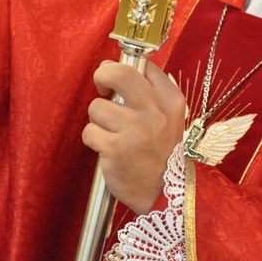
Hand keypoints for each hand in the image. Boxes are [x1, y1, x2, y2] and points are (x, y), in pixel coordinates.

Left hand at [82, 61, 185, 214]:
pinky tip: (108, 150)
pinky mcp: (116, 149)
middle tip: (102, 89)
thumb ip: (147, 91)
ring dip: (98, 120)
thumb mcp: (168, 118)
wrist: (164, 194)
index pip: (144, 66)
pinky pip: (90, 132)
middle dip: (102, 76)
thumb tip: (109, 66)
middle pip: (118, 74)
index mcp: (171, 101)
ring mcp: (135, 130)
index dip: (121, 68)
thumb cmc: (159, 152)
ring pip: (97, 107)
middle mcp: (155, 112)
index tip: (116, 81)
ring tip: (112, 134)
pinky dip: (94, 140)